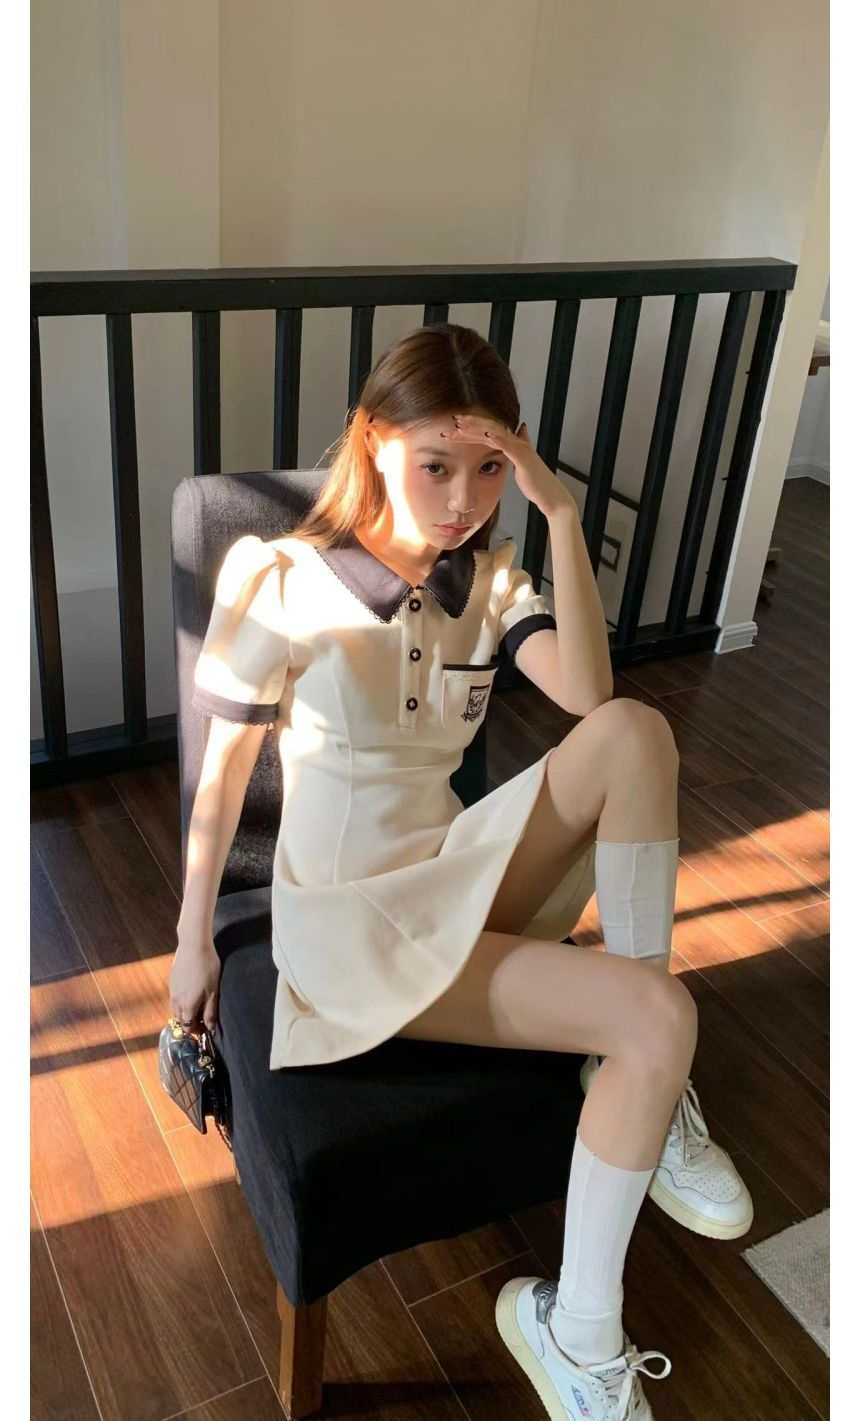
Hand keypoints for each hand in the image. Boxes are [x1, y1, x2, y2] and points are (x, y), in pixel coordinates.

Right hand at [169, 936, 221, 1032]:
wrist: (193, 945)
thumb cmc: (207, 967)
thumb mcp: (213, 991)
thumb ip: (210, 1011)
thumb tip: (210, 1028)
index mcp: (187, 1005)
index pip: (187, 1027)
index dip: (195, 1030)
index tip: (204, 1028)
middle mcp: (176, 1000)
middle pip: (180, 1019)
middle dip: (189, 1022)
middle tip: (202, 1017)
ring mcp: (171, 990)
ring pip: (175, 1008)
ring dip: (183, 1012)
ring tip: (196, 1005)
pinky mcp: (171, 980)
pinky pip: (173, 997)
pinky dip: (180, 1001)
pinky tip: (190, 992)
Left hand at [440, 413, 576, 519]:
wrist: (550, 495)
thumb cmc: (536, 483)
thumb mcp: (521, 464)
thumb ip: (516, 450)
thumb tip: (520, 433)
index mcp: (513, 444)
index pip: (490, 431)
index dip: (474, 426)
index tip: (458, 425)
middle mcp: (517, 442)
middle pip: (491, 427)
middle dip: (472, 423)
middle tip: (455, 418)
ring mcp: (521, 449)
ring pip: (496, 433)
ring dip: (478, 428)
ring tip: (463, 424)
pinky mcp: (524, 458)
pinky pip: (509, 445)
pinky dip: (499, 438)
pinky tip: (487, 435)